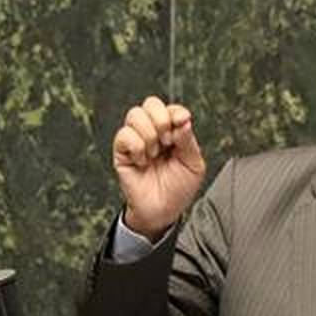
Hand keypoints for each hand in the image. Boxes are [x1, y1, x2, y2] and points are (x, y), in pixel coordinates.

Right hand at [112, 96, 205, 240]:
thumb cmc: (178, 189)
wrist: (162, 212)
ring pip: (135, 114)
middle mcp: (153, 132)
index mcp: (172, 132)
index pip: (171, 108)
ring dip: (149, 134)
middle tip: (168, 142)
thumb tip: (183, 119)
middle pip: (150, 103)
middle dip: (161, 120)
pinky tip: (142, 161)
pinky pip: (123, 135)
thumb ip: (188, 140)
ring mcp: (136, 140)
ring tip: (155, 154)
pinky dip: (136, 146)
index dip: (176, 112)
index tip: (182, 123)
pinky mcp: (122, 152)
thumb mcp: (193, 164)